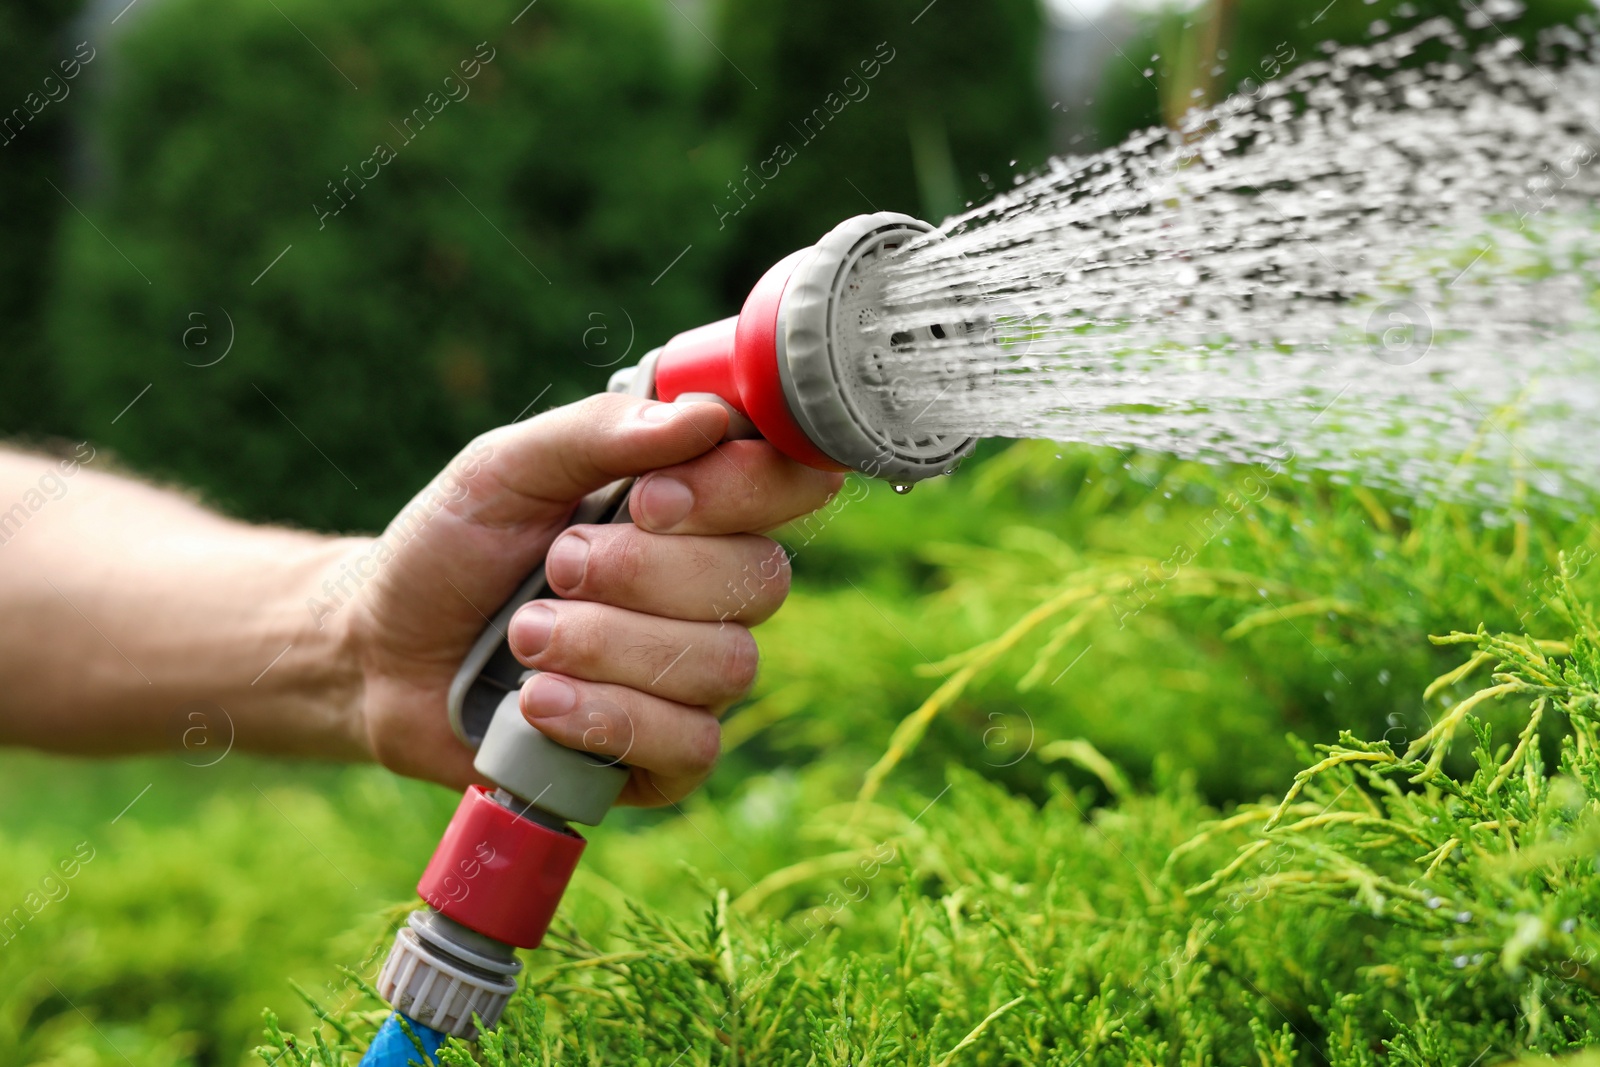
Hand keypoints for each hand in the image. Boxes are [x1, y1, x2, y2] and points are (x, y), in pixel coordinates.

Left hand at [344, 393, 843, 805]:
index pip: (786, 484)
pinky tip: (538, 704)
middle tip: (555, 566)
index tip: (649, 499)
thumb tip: (705, 416)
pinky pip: (692, 745)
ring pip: (725, 665)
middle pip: (761, 580)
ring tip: (524, 637)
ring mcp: (694, 675)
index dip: (738, 491)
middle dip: (643, 575)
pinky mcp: (665, 755)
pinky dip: (608, 719)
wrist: (380, 652)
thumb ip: (599, 433)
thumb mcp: (505, 466)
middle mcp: (711, 587)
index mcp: (692, 504)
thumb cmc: (451, 547)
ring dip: (608, 647)